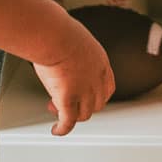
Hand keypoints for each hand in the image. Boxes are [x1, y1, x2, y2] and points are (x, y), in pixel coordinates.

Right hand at [33, 15, 115, 135]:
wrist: (54, 35)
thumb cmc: (60, 31)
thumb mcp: (77, 39)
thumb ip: (76, 51)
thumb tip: (65, 50)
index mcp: (101, 63)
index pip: (107, 88)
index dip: (96, 95)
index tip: (85, 95)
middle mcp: (96, 79)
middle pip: (97, 103)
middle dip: (82, 105)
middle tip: (67, 101)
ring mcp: (83, 91)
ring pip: (83, 114)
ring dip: (70, 115)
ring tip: (55, 109)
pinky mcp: (68, 99)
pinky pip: (68, 121)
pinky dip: (63, 128)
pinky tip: (56, 130)